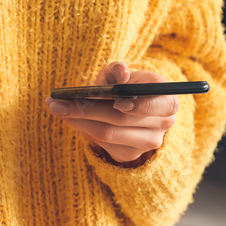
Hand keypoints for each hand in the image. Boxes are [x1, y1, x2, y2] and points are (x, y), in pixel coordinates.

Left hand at [45, 61, 178, 165]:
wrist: (129, 108)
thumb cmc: (126, 86)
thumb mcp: (122, 75)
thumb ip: (118, 72)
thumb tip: (120, 71)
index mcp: (168, 99)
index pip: (158, 104)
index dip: (138, 104)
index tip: (116, 100)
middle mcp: (163, 124)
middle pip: (122, 119)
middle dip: (88, 109)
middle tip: (59, 102)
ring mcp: (148, 142)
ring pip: (108, 133)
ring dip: (79, 120)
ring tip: (57, 108)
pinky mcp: (130, 154)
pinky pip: (102, 144)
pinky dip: (83, 129)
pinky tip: (71, 119)